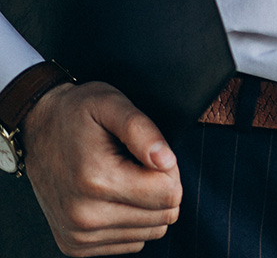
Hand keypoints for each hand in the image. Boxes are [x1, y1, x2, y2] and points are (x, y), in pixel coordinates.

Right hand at [20, 82, 181, 256]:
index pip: (170, 194)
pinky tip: (112, 197)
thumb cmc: (76, 114)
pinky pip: (133, 242)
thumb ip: (142, 130)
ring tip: (122, 179)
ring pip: (152, 231)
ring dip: (147, 206)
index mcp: (96, 182)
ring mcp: (78, 235)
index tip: (149, 154)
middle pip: (164, 216)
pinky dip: (131, 220)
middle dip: (161, 189)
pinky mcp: (75, 245)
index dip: (170, 171)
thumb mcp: (110, 103)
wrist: (36, 129)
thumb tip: (166, 161)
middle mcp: (84, 216)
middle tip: (136, 165)